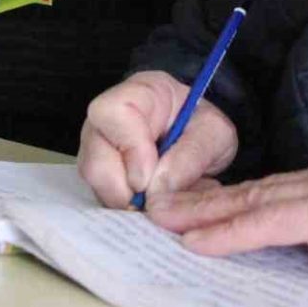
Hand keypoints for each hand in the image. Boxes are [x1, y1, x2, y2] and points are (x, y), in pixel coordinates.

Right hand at [78, 71, 237, 207]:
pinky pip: (104, 201)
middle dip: (125, 191)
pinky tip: (155, 207)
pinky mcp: (100, 180)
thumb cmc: (201, 124)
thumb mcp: (214, 132)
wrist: (196, 134)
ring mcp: (97, 152)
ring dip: (129, 204)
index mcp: (136, 95)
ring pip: (96, 187)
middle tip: (157, 202)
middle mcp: (105, 124)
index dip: (130, 149)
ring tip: (163, 204)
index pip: (112, 114)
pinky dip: (130, 211)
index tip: (149, 177)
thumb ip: (191, 156)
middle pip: (93, 161)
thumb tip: (158, 190)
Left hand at [146, 150, 307, 296]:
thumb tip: (295, 251)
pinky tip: (202, 241)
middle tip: (161, 211)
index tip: (191, 210)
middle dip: (205, 202)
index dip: (230, 201)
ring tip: (166, 223)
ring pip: (258, 201)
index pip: (275, 190)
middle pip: (258, 190)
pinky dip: (234, 233)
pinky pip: (275, 223)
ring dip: (206, 214)